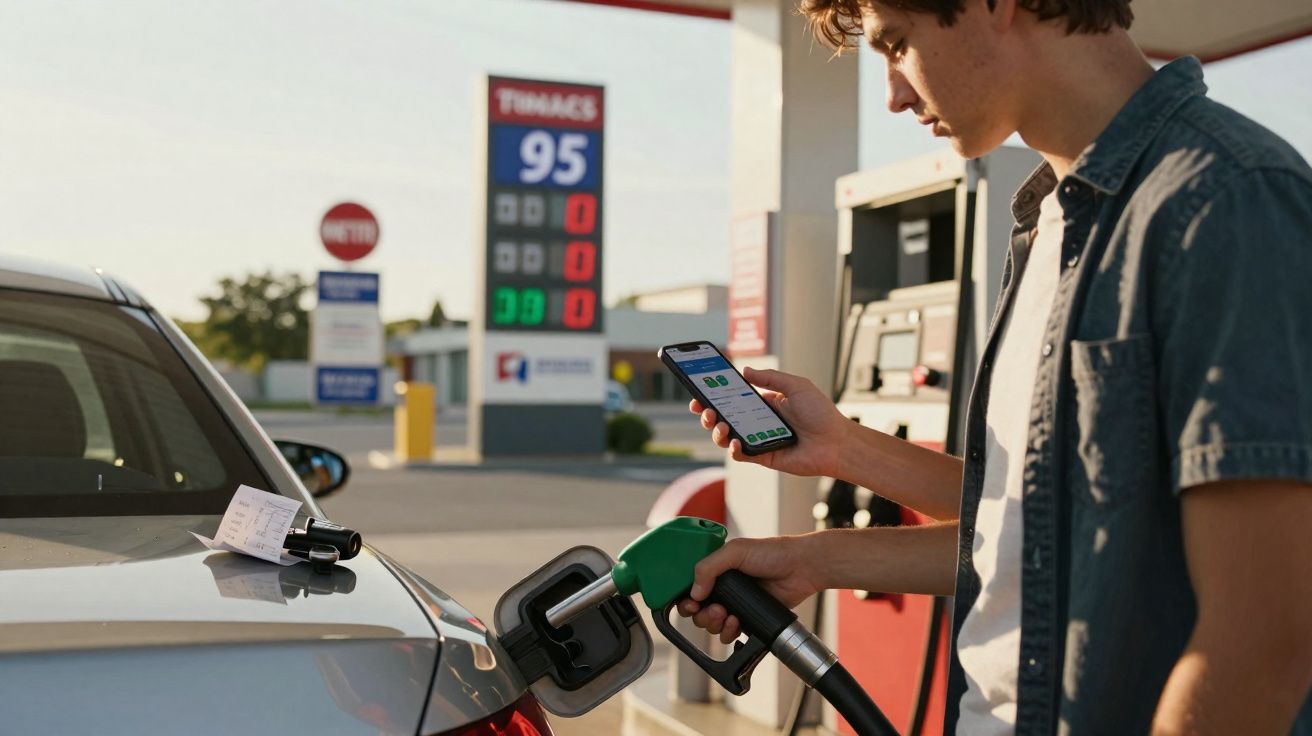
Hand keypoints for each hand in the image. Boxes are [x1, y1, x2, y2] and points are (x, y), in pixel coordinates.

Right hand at [676, 535, 820, 644]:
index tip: (690, 604)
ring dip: (714, 624)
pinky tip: (737, 623)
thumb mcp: (736, 551)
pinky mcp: (748, 618)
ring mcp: (736, 603)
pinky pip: (729, 633)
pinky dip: (728, 632)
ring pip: (712, 623)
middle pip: (698, 610)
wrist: (801, 569)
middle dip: (701, 614)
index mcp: (716, 568)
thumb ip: (709, 567)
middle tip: (715, 610)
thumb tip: (693, 592)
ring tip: (727, 616)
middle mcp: (724, 587)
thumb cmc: (773, 553)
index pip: (691, 586)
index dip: (685, 598)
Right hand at [689, 367, 849, 477]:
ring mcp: (758, 439)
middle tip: (703, 409)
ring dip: (717, 430)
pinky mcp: (763, 457)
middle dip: (708, 413)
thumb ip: (770, 378)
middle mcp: (758, 421)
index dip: (715, 394)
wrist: (836, 442)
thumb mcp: (796, 386)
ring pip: (727, 436)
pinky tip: (735, 442)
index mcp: (764, 403)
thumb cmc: (821, 413)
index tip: (700, 389)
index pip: (733, 397)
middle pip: (725, 417)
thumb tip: (745, 371)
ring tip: (719, 424)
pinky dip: (733, 448)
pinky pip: (741, 454)